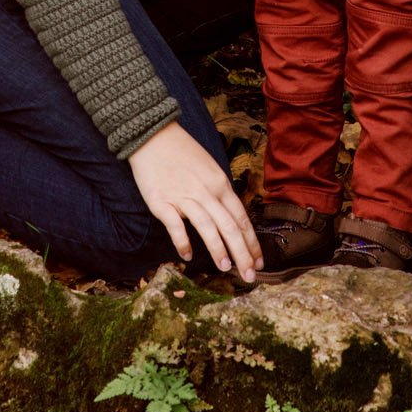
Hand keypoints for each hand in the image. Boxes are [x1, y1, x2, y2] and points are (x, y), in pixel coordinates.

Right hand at [129, 121, 260, 279]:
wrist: (151, 136)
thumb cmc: (181, 152)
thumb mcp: (210, 168)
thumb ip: (219, 192)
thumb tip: (230, 217)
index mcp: (221, 184)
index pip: (242, 218)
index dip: (252, 242)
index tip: (259, 261)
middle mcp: (207, 192)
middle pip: (230, 227)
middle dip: (242, 254)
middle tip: (250, 276)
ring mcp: (184, 197)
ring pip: (208, 228)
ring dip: (219, 250)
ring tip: (226, 268)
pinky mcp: (162, 202)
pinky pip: (175, 226)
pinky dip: (183, 242)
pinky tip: (187, 256)